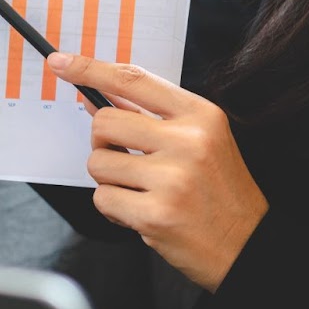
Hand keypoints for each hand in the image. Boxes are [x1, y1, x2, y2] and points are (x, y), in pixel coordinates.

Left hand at [46, 51, 269, 292]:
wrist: (248, 246)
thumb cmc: (219, 192)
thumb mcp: (201, 141)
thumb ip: (152, 118)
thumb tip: (97, 101)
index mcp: (200, 115)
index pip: (133, 80)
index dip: (90, 68)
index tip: (61, 62)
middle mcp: (188, 141)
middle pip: (105, 122)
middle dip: (103, 144)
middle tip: (124, 160)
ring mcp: (172, 178)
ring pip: (98, 163)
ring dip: (109, 180)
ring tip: (141, 192)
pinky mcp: (155, 213)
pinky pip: (103, 199)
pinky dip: (113, 209)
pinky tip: (141, 213)